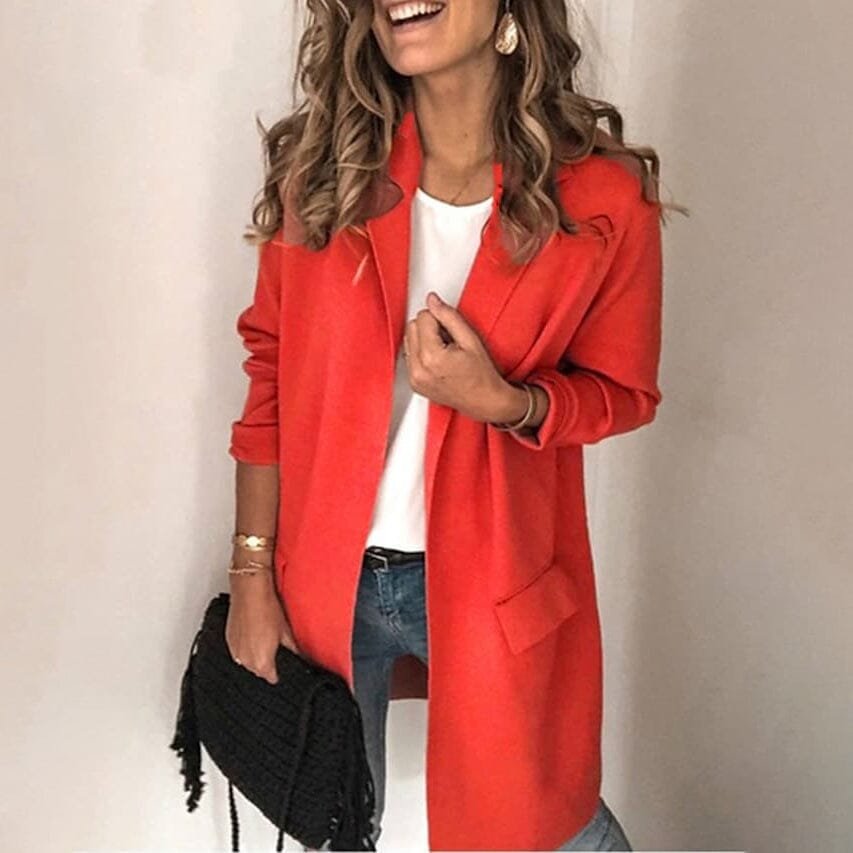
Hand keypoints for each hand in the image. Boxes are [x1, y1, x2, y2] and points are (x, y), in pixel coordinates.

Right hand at [225, 570, 299, 684]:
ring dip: (256, 654)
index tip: (285, 664)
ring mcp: (235, 651)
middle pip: (260, 671)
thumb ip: (295, 651)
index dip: (281, 671)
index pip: (272, 678)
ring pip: (248, 661)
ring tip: (265, 637)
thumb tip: (303, 659)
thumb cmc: (267, 609)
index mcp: (261, 663)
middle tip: (276, 646)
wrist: (250, 591)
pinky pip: (239, 650)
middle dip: (268, 662)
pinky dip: (246, 645)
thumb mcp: (287, 632)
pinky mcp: (229, 640)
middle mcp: (245, 661)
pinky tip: (254, 632)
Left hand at [402, 291, 515, 421]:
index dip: (439, 319)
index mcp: (431, 357)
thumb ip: (449, 316)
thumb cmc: (481, 375)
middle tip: (449, 341)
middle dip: (429, 328)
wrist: (484, 401)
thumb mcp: (470, 339)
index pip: (423, 317)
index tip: (452, 331)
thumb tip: (432, 300)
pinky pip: (409, 356)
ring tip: (444, 352)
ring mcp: (414, 379)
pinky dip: (421, 353)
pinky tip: (438, 361)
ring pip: (408, 340)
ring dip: (424, 340)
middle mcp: (418, 370)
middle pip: (412, 327)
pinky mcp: (414, 384)